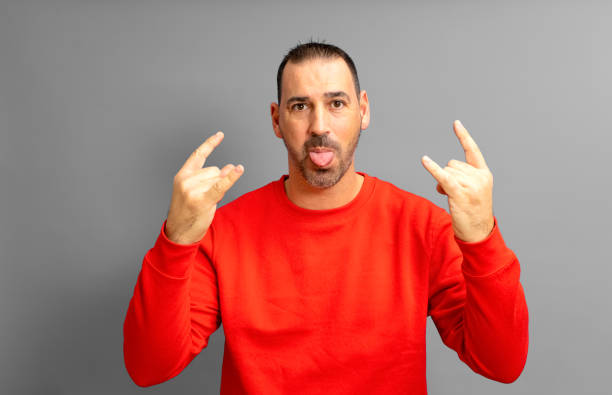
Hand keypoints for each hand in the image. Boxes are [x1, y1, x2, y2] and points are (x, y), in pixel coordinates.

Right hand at [165, 131, 243, 244]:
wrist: (179, 232)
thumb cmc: (188, 212)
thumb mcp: (197, 191)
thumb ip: (212, 178)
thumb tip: (230, 167)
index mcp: (182, 175)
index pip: (198, 155)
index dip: (210, 144)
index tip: (220, 135)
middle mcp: (186, 179)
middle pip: (214, 170)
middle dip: (215, 182)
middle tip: (204, 198)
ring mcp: (192, 189)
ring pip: (218, 180)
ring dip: (217, 190)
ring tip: (205, 203)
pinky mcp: (201, 199)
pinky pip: (221, 185)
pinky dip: (231, 178)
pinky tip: (239, 169)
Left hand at [421, 120, 493, 242]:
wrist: (478, 232)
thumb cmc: (472, 212)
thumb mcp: (472, 191)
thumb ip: (460, 177)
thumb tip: (441, 175)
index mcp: (484, 174)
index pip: (472, 150)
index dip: (464, 136)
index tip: (455, 123)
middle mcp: (479, 177)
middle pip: (452, 164)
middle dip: (447, 175)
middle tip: (454, 193)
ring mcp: (471, 185)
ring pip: (446, 171)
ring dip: (442, 183)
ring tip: (452, 198)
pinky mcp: (460, 193)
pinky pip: (443, 177)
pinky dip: (433, 169)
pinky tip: (424, 160)